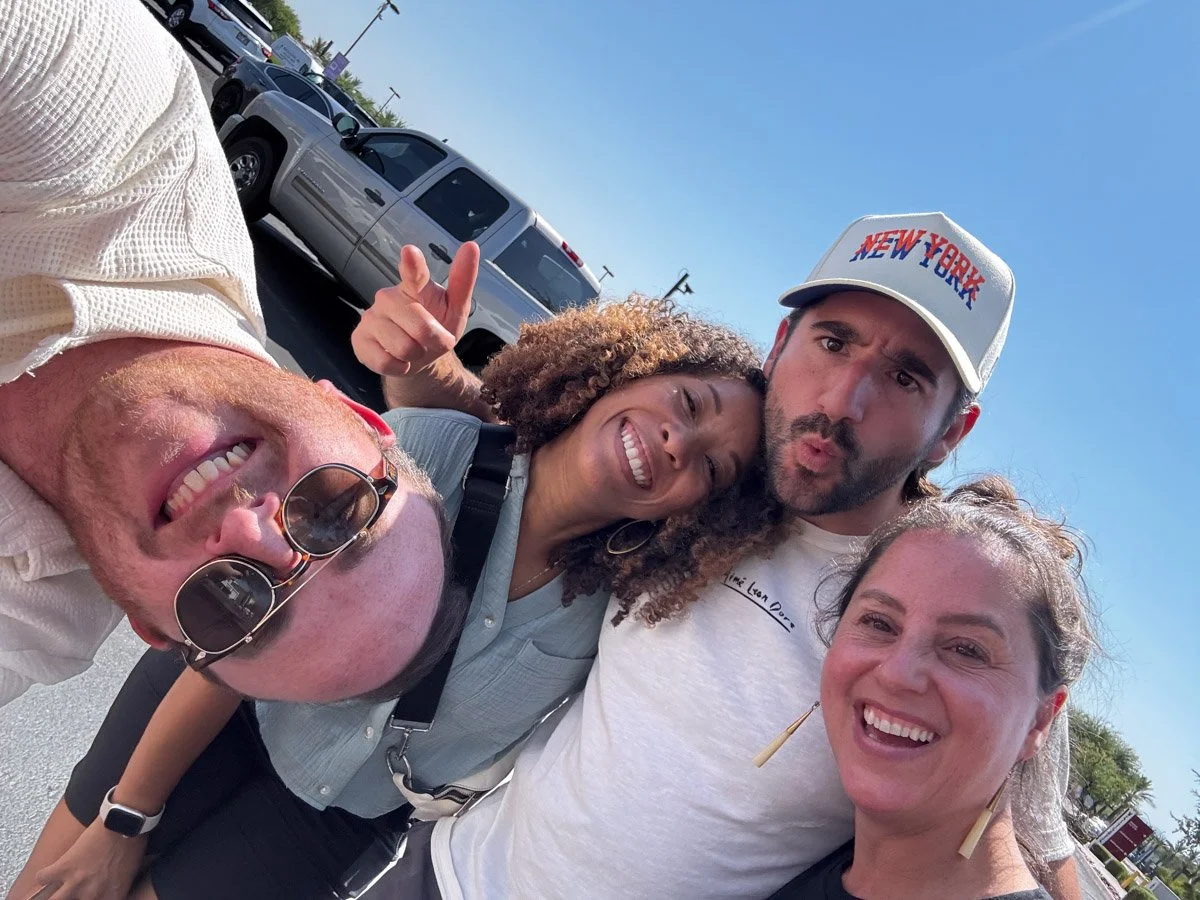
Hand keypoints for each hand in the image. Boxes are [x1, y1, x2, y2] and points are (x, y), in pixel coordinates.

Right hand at [29, 818, 147, 899]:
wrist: (125, 823)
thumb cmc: (133, 843)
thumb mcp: (130, 873)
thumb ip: (115, 886)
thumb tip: (107, 888)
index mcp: (112, 896)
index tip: (86, 896)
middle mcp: (92, 894)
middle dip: (73, 897)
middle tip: (72, 890)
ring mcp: (76, 882)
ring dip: (55, 896)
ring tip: (56, 891)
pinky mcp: (64, 867)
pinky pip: (42, 878)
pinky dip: (44, 875)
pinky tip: (48, 872)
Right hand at [352, 241, 479, 376]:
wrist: (419, 357)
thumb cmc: (436, 326)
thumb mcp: (455, 308)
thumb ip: (462, 280)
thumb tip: (471, 246)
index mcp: (414, 286)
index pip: (414, 273)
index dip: (412, 264)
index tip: (410, 252)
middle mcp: (389, 297)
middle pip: (419, 325)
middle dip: (433, 339)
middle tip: (432, 340)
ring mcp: (371, 317)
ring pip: (402, 347)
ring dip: (416, 355)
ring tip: (413, 349)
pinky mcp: (359, 339)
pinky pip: (384, 362)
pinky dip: (399, 368)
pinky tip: (398, 359)